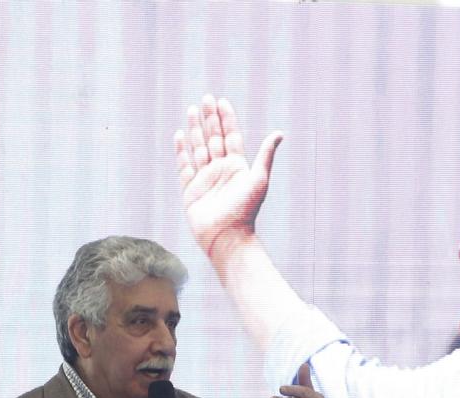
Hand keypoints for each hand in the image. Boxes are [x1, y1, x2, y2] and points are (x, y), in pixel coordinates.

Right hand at [175, 95, 282, 258]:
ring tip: (192, 110)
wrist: (227, 236)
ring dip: (195, 129)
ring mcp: (204, 179)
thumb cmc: (245, 211)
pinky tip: (180, 135)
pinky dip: (181, 151)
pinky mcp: (190, 190)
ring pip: (198, 147)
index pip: (231, 136)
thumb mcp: (259, 179)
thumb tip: (279, 133)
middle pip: (213, 138)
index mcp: (237, 166)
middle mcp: (220, 170)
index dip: (227, 119)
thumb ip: (266, 155)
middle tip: (206, 98)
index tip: (222, 101)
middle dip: (209, 118)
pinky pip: (184, 166)